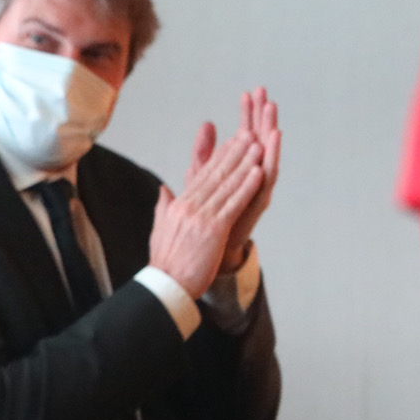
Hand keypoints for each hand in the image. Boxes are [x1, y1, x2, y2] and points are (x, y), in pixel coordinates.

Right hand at [149, 127, 264, 299]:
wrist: (166, 285)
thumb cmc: (164, 262)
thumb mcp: (160, 229)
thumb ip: (164, 206)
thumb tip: (164, 189)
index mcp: (177, 205)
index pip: (201, 176)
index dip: (219, 157)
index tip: (232, 142)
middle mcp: (189, 207)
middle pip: (216, 174)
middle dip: (235, 152)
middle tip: (249, 134)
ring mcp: (201, 217)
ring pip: (227, 185)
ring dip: (245, 163)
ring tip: (259, 146)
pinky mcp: (214, 230)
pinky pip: (234, 203)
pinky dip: (247, 186)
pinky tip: (258, 173)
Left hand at [204, 88, 277, 270]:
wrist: (208, 250)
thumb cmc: (205, 214)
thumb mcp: (200, 177)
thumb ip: (204, 152)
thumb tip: (207, 124)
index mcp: (236, 168)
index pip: (244, 135)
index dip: (247, 115)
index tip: (249, 92)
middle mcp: (250, 175)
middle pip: (258, 140)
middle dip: (261, 116)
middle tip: (264, 93)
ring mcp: (256, 187)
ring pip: (265, 154)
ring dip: (269, 131)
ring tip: (271, 109)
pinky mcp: (257, 200)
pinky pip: (266, 175)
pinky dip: (271, 155)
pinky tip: (273, 138)